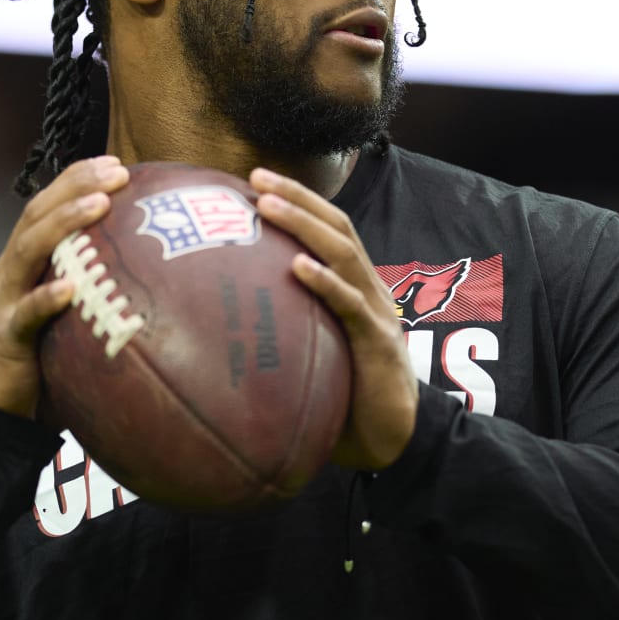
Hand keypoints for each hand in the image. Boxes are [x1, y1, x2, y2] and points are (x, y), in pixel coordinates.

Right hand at [0, 156, 130, 417]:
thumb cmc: (37, 353)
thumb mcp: (65, 312)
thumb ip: (92, 288)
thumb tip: (154, 276)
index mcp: (25, 261)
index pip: (47, 207)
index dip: (76, 180)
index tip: (115, 162)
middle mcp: (10, 271)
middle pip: (37, 215)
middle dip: (75, 186)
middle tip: (117, 171)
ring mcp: (3, 300)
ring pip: (27, 251)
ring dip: (64, 224)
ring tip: (99, 205)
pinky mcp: (4, 336)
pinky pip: (25, 315)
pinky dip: (45, 299)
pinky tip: (69, 289)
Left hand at [250, 167, 416, 470]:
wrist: (396, 442)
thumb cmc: (347, 401)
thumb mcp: (314, 356)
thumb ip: (286, 333)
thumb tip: (222, 328)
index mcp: (355, 290)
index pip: (329, 231)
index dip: (298, 202)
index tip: (254, 181)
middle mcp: (368, 291)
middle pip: (336, 228)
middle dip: (298, 198)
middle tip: (256, 177)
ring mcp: (376, 314)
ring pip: (343, 254)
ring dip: (303, 226)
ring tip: (267, 206)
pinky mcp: (378, 344)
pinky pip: (350, 307)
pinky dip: (325, 283)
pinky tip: (298, 268)